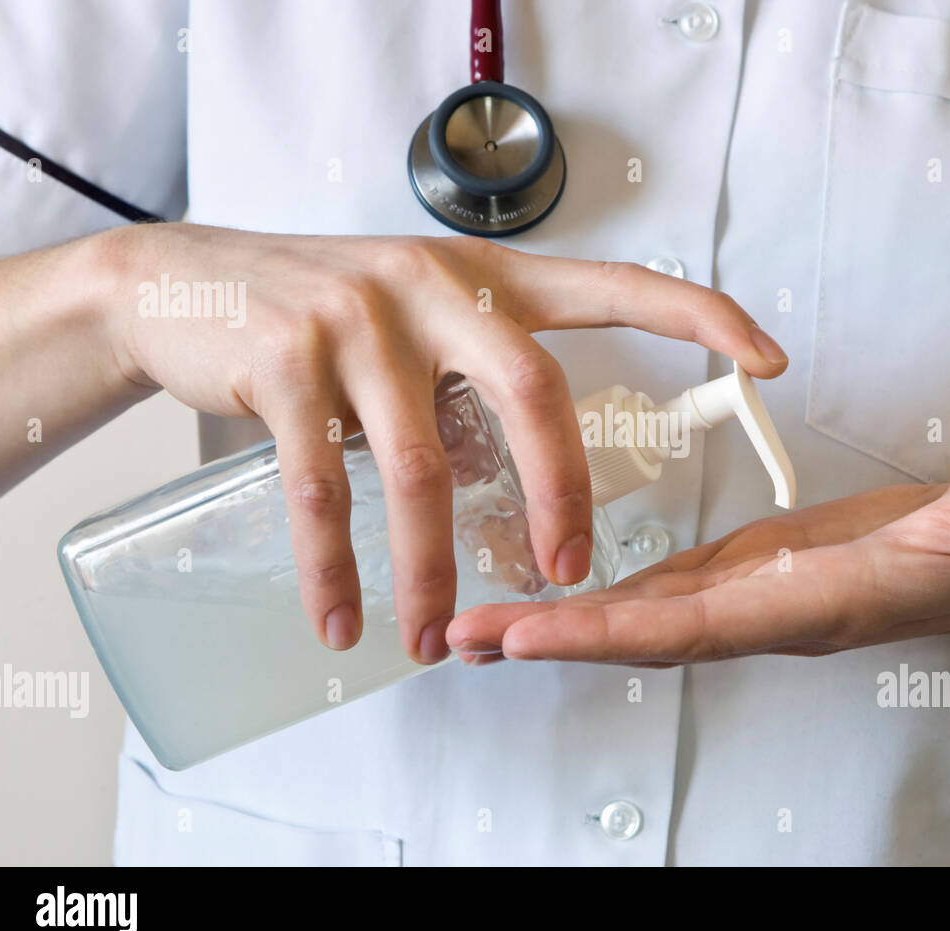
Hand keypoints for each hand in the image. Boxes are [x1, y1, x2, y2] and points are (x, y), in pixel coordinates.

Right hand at [99, 223, 787, 661]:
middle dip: (559, 494)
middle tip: (565, 573)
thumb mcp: (416, 319)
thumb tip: (524, 481)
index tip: (767, 357)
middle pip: (532, 392)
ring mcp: (357, 321)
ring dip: (430, 565)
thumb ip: (477, 379)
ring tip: (430, 633)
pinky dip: (334, 566)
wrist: (182, 283)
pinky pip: (322, 488)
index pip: (616, 286)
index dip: (699, 316)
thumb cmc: (321, 310)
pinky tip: (343, 617)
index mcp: (487, 279)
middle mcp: (433, 286)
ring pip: (421, 465)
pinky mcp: (286, 363)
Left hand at [447, 437, 949, 663]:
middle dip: (556, 639)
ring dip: (567, 622)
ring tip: (486, 623)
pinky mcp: (767, 565)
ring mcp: (770, 591)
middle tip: (465, 637)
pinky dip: (612, 595)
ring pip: (653, 616)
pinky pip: (675, 589)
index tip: (529, 637)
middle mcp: (783, 608)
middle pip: (652, 635)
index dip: (614, 635)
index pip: (704, 627)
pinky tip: (566, 591)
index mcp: (829, 597)